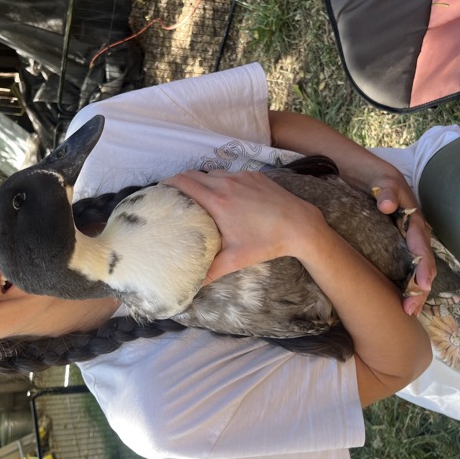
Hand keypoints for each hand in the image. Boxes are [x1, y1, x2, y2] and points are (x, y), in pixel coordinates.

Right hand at [162, 170, 325, 281]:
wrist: (300, 225)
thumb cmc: (266, 242)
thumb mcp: (236, 260)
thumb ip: (210, 271)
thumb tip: (192, 286)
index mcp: (217, 201)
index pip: (183, 182)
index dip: (167, 184)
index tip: (160, 191)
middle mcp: (226, 183)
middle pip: (193, 174)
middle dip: (180, 181)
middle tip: (174, 194)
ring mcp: (241, 177)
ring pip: (212, 173)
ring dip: (202, 181)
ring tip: (198, 195)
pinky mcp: (255, 175)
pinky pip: (230, 174)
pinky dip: (222, 181)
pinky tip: (226, 195)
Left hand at [370, 176, 434, 315]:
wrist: (369, 175)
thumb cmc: (377, 178)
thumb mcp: (382, 180)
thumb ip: (386, 191)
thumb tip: (387, 206)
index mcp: (415, 220)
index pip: (421, 247)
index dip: (422, 267)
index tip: (422, 285)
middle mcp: (414, 234)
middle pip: (423, 265)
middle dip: (420, 288)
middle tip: (411, 310)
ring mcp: (406, 241)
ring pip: (416, 270)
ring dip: (414, 291)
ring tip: (410, 312)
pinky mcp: (396, 245)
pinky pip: (403, 267)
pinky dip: (404, 284)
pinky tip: (400, 300)